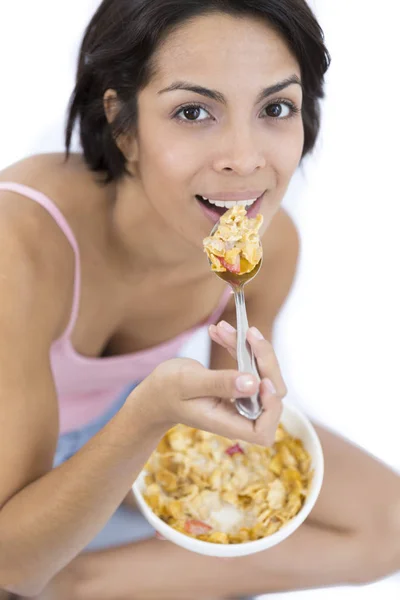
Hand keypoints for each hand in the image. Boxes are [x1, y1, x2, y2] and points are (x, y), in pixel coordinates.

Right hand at [130, 322, 285, 446]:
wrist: (157, 393)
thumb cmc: (166, 391)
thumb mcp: (188, 383)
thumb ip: (220, 383)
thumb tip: (253, 383)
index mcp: (227, 423)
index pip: (264, 430)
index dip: (270, 406)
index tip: (261, 378)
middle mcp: (239, 416)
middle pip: (272, 395)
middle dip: (264, 360)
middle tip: (248, 333)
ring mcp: (242, 402)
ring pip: (264, 375)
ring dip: (249, 348)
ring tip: (223, 327)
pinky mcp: (240, 388)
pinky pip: (251, 366)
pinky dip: (239, 347)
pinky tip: (219, 332)